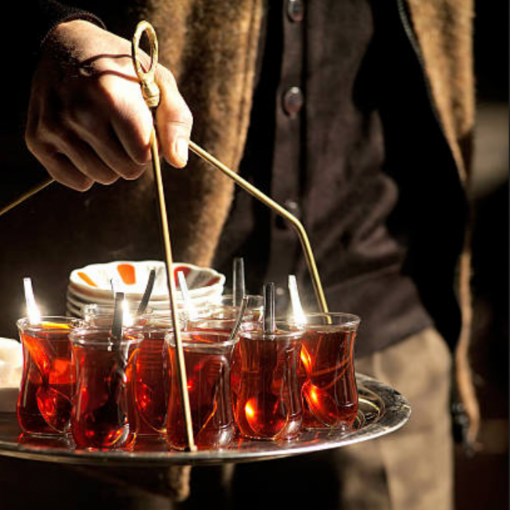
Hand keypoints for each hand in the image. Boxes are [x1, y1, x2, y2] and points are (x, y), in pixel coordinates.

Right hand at [25, 20, 192, 190]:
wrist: (65, 46)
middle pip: (126, 171)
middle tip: (123, 130)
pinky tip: (85, 143)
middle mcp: (79, 113)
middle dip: (132, 157)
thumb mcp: (158, 80)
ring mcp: (54, 128)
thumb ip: (176, 119)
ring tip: (104, 133)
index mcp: (112, 96)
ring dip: (110, 164)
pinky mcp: (37, 140)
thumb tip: (178, 161)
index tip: (143, 128)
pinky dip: (86, 170)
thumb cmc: (121, 68)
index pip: (143, 155)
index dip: (149, 146)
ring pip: (102, 178)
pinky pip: (77, 181)